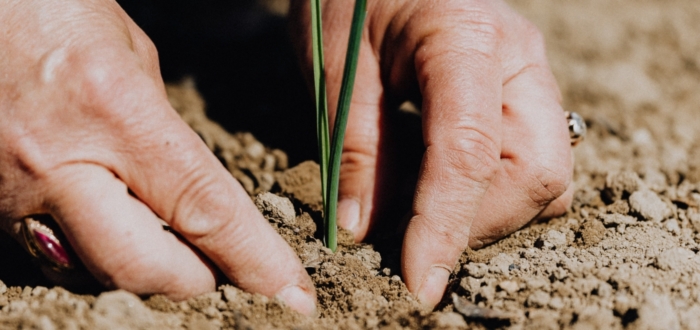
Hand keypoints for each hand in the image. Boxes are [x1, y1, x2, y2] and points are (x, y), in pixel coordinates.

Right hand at [0, 0, 314, 314]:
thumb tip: (187, 186)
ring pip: (93, 273)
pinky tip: (109, 226)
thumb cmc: (47, 9)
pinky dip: (91, 255)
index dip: (256, 259)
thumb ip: (162, 127)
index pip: (204, 208)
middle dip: (197, 282)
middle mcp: (59, 163)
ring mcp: (9, 193)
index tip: (293, 294)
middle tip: (221, 271)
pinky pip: (49, 256)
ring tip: (169, 247)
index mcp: (115, 111)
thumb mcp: (130, 52)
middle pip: (144, 269)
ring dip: (143, 271)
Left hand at [290, 0, 572, 307]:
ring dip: (486, 214)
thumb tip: (364, 232)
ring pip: (544, 177)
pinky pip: (531, 165)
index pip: (470, 152)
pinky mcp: (522, 98)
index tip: (418, 282)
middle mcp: (518, 61)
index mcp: (466, 39)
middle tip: (412, 238)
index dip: (446, 226)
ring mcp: (528, 79)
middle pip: (535, 173)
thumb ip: (356, 150)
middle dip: (477, 223)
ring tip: (421, 211)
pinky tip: (440, 188)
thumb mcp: (336, 68)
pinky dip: (490, 195)